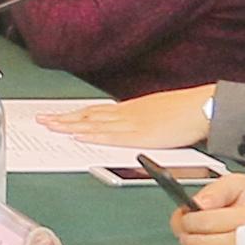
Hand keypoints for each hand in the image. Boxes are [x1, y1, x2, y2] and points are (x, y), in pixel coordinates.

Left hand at [64, 86, 214, 149]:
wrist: (202, 106)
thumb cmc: (185, 111)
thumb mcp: (156, 112)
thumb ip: (139, 120)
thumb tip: (128, 128)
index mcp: (129, 109)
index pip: (94, 111)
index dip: (73, 115)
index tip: (56, 117)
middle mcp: (126, 114)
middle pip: (88, 116)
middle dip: (64, 119)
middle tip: (42, 121)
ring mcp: (131, 123)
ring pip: (94, 125)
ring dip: (71, 127)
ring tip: (51, 128)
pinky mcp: (141, 135)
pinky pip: (112, 136)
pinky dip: (93, 137)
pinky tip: (79, 138)